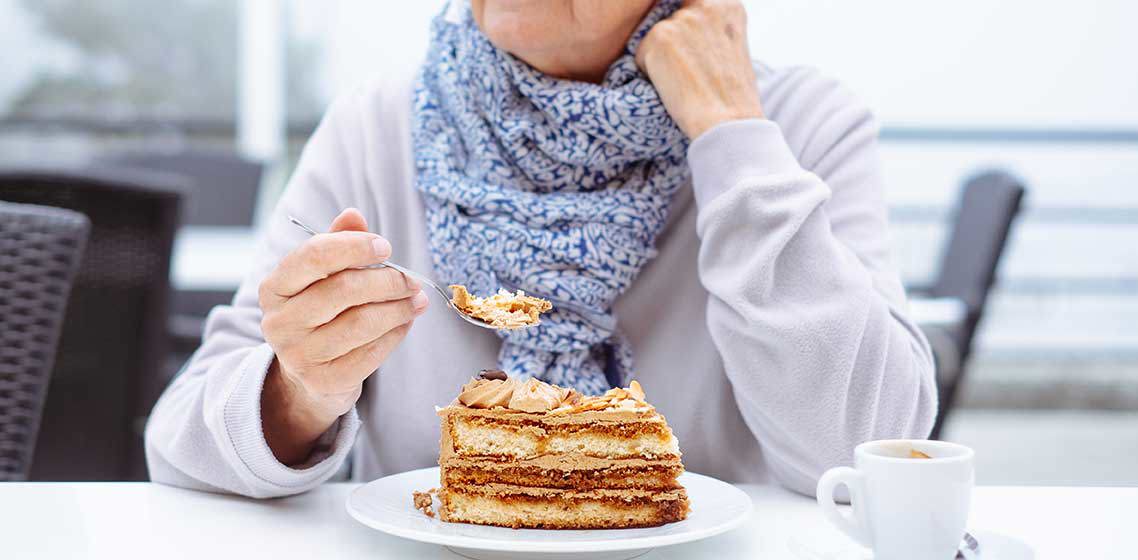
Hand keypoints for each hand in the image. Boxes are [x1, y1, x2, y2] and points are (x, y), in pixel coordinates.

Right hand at [258, 208, 428, 463]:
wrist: (307, 376)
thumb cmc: (320, 314)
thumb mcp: (320, 277)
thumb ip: (336, 243)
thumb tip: (353, 215)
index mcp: (273, 287)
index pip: (314, 256)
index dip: (355, 247)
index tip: (385, 247)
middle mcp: (279, 322)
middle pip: (343, 289)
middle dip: (386, 280)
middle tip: (411, 279)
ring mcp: (299, 355)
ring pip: (361, 323)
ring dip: (398, 308)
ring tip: (415, 299)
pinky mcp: (324, 381)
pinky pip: (371, 353)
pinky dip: (396, 334)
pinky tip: (405, 322)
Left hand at [636, 0, 763, 139]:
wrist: (728, 121)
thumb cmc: (733, 97)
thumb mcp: (733, 50)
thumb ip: (712, 32)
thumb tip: (687, 36)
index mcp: (728, 6)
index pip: (691, 9)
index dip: (689, 37)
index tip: (697, 57)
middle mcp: (705, 5)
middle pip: (672, 21)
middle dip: (675, 46)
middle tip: (694, 74)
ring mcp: (681, 20)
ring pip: (656, 39)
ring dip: (662, 60)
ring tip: (687, 82)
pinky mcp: (659, 37)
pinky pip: (641, 56)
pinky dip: (650, 74)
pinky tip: (674, 87)